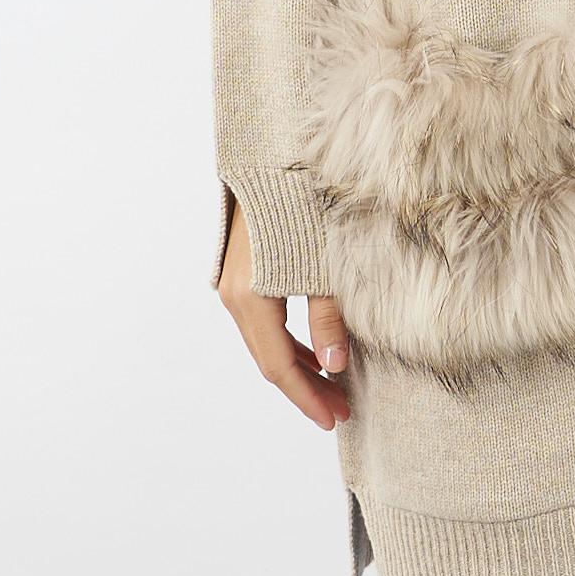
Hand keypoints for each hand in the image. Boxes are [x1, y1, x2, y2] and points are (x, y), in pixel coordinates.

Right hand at [217, 203, 350, 429]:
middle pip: (269, 358)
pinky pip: (264, 320)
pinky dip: (288, 339)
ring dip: (297, 364)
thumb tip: (334, 367)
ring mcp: (234, 283)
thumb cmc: (304, 204)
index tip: (335, 418)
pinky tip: (312, 349)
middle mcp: (234, 296)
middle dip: (305, 387)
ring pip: (265, 340)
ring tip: (332, 385)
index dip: (307, 397)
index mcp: (251, 298)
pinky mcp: (243, 269)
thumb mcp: (326, 265)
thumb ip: (329, 318)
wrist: (275, 156)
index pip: (278, 367)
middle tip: (340, 408)